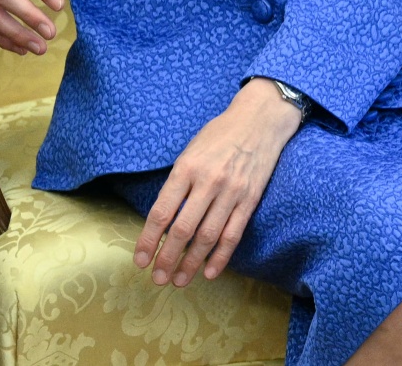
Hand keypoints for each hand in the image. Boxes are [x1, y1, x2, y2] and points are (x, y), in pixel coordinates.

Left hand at [135, 80, 303, 286]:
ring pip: (208, 237)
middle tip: (158, 278)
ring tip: (179, 281)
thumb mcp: (190, 151)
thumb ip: (178, 184)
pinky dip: (221, 256)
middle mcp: (208, 182)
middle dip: (167, 259)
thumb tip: (163, 220)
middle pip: (183, 230)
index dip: (148, 240)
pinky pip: (233, 233)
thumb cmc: (220, 135)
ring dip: (191, 263)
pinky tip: (209, 272)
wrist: (261, 120)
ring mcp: (232, 192)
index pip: (161, 212)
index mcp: (187, 168)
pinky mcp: (250, 199)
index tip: (140, 261)